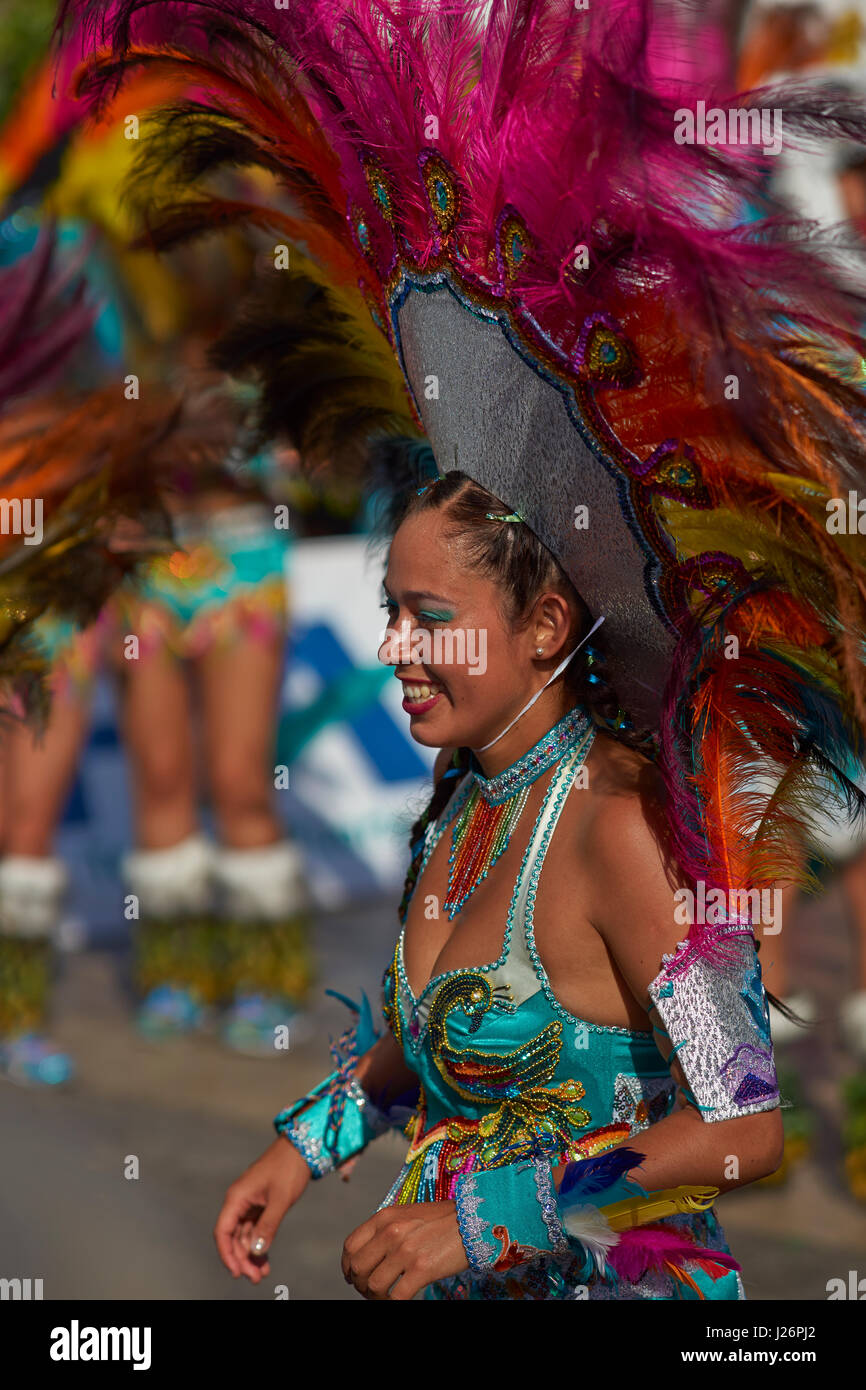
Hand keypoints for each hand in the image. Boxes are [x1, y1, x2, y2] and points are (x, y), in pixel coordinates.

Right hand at [214, 1137, 310, 1282]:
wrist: (303, 1148)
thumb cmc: (289, 1169)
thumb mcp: (280, 1199)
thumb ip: (268, 1226)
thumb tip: (255, 1251)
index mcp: (237, 1197)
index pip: (223, 1231)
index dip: (227, 1254)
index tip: (237, 1272)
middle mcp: (239, 1201)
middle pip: (233, 1237)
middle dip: (242, 1259)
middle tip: (255, 1278)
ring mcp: (249, 1203)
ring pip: (244, 1235)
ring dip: (251, 1255)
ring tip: (262, 1274)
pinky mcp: (260, 1204)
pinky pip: (254, 1229)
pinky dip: (259, 1244)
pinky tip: (264, 1260)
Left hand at [341, 1201, 468, 1300]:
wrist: (474, 1219)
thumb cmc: (443, 1220)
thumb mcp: (409, 1215)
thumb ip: (388, 1229)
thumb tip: (371, 1255)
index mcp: (385, 1216)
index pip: (351, 1245)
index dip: (347, 1266)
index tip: (352, 1276)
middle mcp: (391, 1231)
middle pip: (357, 1267)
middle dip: (360, 1284)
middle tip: (370, 1291)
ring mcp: (405, 1250)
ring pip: (373, 1285)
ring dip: (376, 1297)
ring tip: (386, 1297)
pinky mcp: (421, 1269)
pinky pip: (396, 1297)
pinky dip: (394, 1304)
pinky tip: (402, 1300)